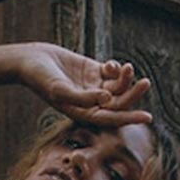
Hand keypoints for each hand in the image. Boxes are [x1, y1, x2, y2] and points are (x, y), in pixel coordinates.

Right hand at [18, 44, 151, 126]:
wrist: (31, 61)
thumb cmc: (42, 79)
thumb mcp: (62, 90)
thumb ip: (84, 97)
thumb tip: (108, 99)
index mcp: (84, 114)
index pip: (112, 119)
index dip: (130, 118)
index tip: (148, 117)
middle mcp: (91, 102)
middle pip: (118, 102)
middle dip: (132, 94)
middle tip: (145, 83)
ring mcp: (92, 86)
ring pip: (117, 85)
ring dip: (125, 77)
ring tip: (127, 68)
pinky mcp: (92, 70)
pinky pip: (111, 71)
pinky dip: (114, 68)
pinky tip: (110, 64)